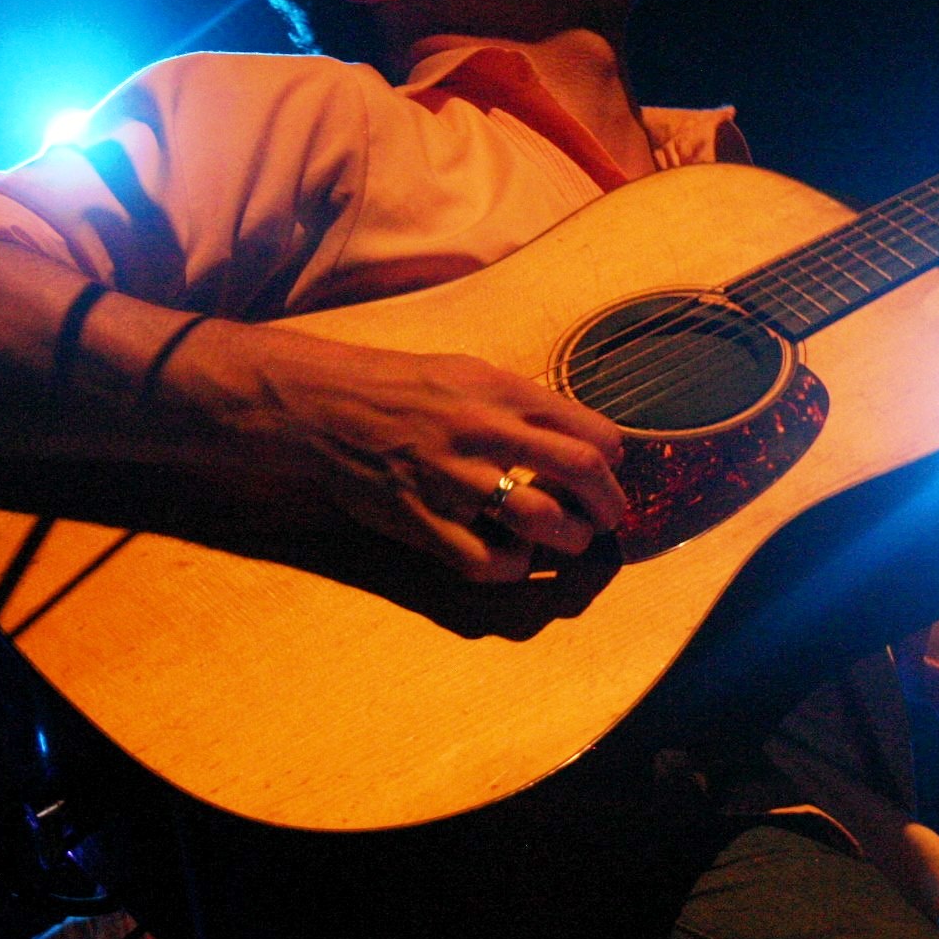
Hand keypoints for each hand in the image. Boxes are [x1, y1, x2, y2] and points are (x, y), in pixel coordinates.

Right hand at [231, 330, 627, 583]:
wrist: (324, 406)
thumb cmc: (403, 387)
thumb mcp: (470, 371)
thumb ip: (523, 402)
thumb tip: (578, 435)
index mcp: (502, 391)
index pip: (590, 430)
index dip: (613, 458)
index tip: (608, 468)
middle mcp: (485, 432)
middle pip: (581, 473)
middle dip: (607, 503)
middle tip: (606, 516)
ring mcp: (454, 480)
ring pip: (542, 520)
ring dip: (570, 538)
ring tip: (568, 538)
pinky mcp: (424, 521)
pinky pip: (487, 562)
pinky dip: (514, 566)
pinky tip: (514, 555)